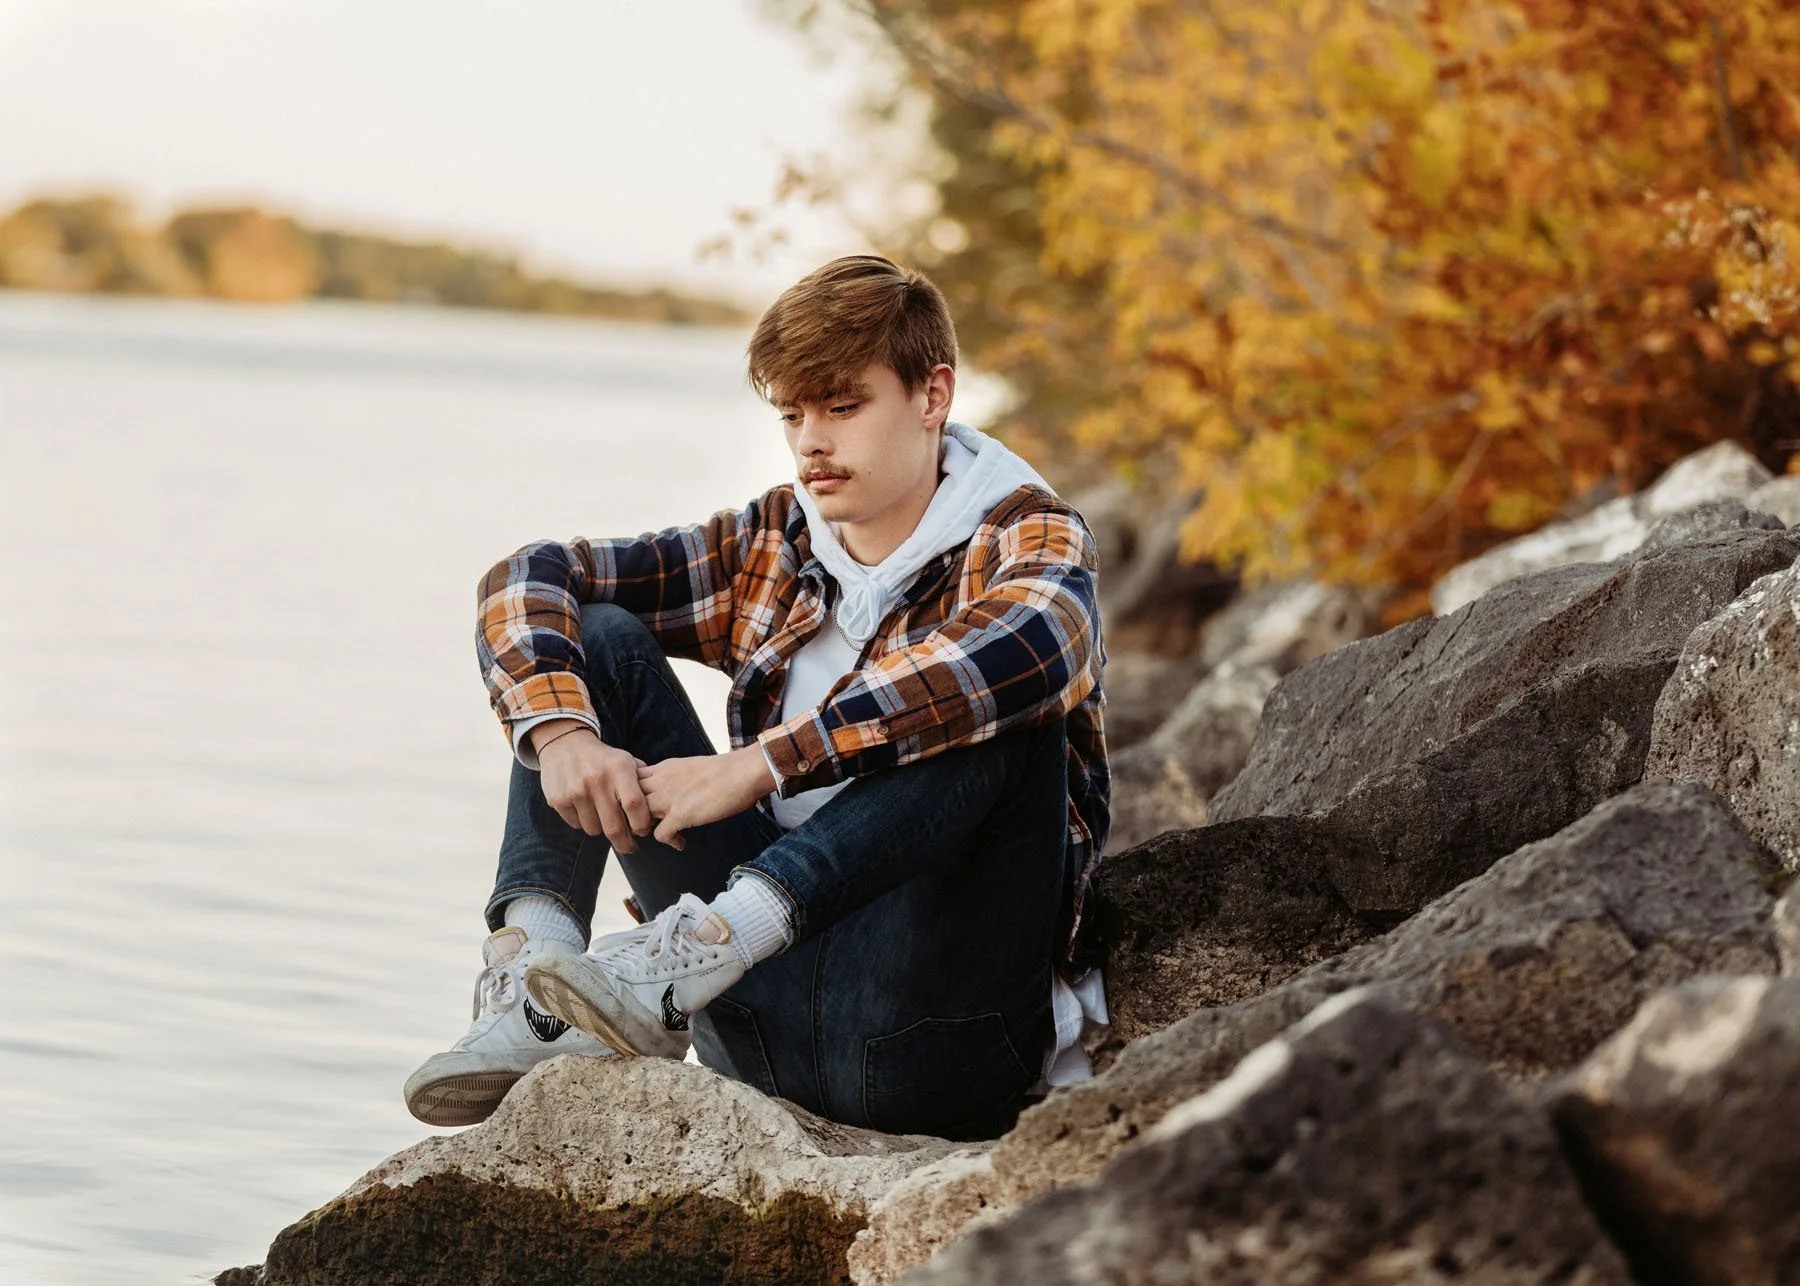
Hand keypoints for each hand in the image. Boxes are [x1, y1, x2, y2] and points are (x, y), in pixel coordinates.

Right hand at [532, 719, 651, 853]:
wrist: (565, 744)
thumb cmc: (603, 759)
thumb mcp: (626, 760)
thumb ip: (643, 782)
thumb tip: (658, 809)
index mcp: (619, 768)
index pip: (635, 805)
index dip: (641, 824)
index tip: (642, 831)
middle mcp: (597, 779)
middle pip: (614, 827)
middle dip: (625, 843)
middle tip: (629, 847)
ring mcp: (576, 790)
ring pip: (594, 829)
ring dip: (601, 830)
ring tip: (603, 817)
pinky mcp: (559, 799)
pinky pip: (576, 824)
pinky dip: (583, 822)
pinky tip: (585, 808)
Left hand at [638, 745, 776, 850]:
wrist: (744, 772)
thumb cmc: (726, 770)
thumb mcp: (691, 766)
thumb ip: (676, 777)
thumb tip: (672, 790)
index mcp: (664, 768)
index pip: (629, 779)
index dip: (628, 794)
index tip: (638, 806)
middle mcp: (661, 781)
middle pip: (626, 797)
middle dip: (628, 813)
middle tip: (641, 825)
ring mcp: (669, 798)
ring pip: (636, 816)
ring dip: (643, 829)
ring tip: (658, 833)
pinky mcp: (681, 814)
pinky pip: (659, 835)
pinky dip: (669, 842)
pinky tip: (681, 842)